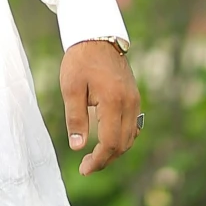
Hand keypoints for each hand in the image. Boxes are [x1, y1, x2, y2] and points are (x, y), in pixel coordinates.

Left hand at [59, 40, 140, 176]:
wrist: (98, 36)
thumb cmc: (80, 60)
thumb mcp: (71, 88)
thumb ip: (75, 118)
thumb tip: (77, 147)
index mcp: (113, 101)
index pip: (111, 142)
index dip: (98, 160)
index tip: (84, 169)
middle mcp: (129, 103)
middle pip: (123, 144)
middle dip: (106, 159)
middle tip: (86, 166)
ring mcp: (135, 100)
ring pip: (130, 137)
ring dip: (115, 151)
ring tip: (95, 157)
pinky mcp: (134, 97)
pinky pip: (133, 126)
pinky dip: (122, 139)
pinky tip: (107, 141)